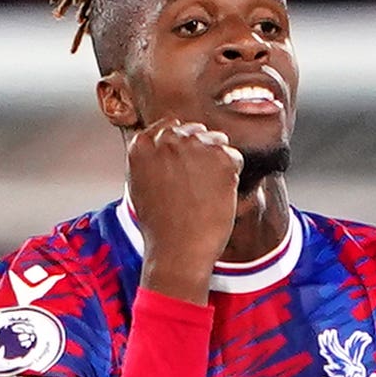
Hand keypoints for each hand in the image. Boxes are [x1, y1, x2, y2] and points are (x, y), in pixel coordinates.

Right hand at [128, 119, 243, 302]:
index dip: (181, 146)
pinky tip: (218, 196)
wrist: (177, 251)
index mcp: (142, 144)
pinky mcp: (221, 158)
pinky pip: (235, 158)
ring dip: (217, 161)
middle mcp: (167, 138)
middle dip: (200, 151)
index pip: (169, 126)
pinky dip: (232, 175)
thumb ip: (151, 158)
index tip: (185, 167)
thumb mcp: (140, 185)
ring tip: (206, 192)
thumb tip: (167, 142)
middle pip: (195, 130)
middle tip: (198, 185)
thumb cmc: (159, 226)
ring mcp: (194, 146)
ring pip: (217, 140)